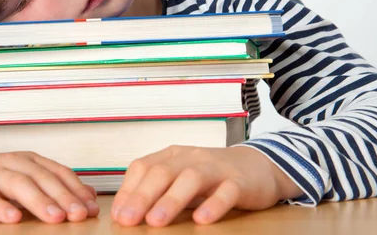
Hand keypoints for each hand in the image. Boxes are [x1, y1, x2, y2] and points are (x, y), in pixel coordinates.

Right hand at [0, 151, 98, 222]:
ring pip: (17, 184)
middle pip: (41, 177)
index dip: (76, 189)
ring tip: (54, 218)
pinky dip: (0, 206)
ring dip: (38, 201)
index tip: (91, 208)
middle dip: (62, 197)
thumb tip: (90, 197)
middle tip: (78, 215)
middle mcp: (12, 162)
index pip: (58, 172)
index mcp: (30, 160)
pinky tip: (13, 218)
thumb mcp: (27, 180)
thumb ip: (55, 186)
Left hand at [111, 145, 303, 226]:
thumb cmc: (213, 175)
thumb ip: (159, 191)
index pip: (143, 167)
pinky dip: (213, 204)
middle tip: (127, 220)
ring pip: (191, 179)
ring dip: (171, 200)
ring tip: (156, 221)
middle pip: (162, 172)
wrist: (259, 166)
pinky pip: (226, 192)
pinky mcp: (240, 182)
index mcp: (172, 155)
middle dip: (142, 196)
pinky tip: (201, 219)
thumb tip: (127, 212)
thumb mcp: (181, 178)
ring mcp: (216, 168)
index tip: (117, 214)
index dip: (128, 190)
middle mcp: (191, 158)